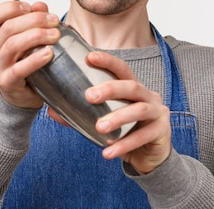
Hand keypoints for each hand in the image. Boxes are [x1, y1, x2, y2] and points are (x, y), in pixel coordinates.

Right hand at [0, 0, 60, 108]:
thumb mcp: (25, 37)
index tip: (29, 7)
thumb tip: (40, 5)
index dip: (9, 8)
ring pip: (12, 45)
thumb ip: (32, 19)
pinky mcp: (6, 82)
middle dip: (34, 20)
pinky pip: (20, 68)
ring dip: (37, 36)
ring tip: (55, 35)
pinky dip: (35, 59)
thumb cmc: (22, 61)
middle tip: (54, 20)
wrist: (21, 94)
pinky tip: (49, 53)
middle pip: (7, 28)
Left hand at [84, 52, 171, 174]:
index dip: (107, 61)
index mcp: (133, 88)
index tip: (89, 57)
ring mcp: (157, 112)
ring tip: (99, 127)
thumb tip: (52, 111)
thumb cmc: (126, 132)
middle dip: (110, 89)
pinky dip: (124, 145)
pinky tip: (107, 152)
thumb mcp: (105, 121)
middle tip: (89, 96)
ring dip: (117, 118)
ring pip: (138, 110)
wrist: (150, 157)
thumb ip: (82, 116)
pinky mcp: (162, 130)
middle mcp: (148, 95)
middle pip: (131, 86)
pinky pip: (142, 136)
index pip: (121, 69)